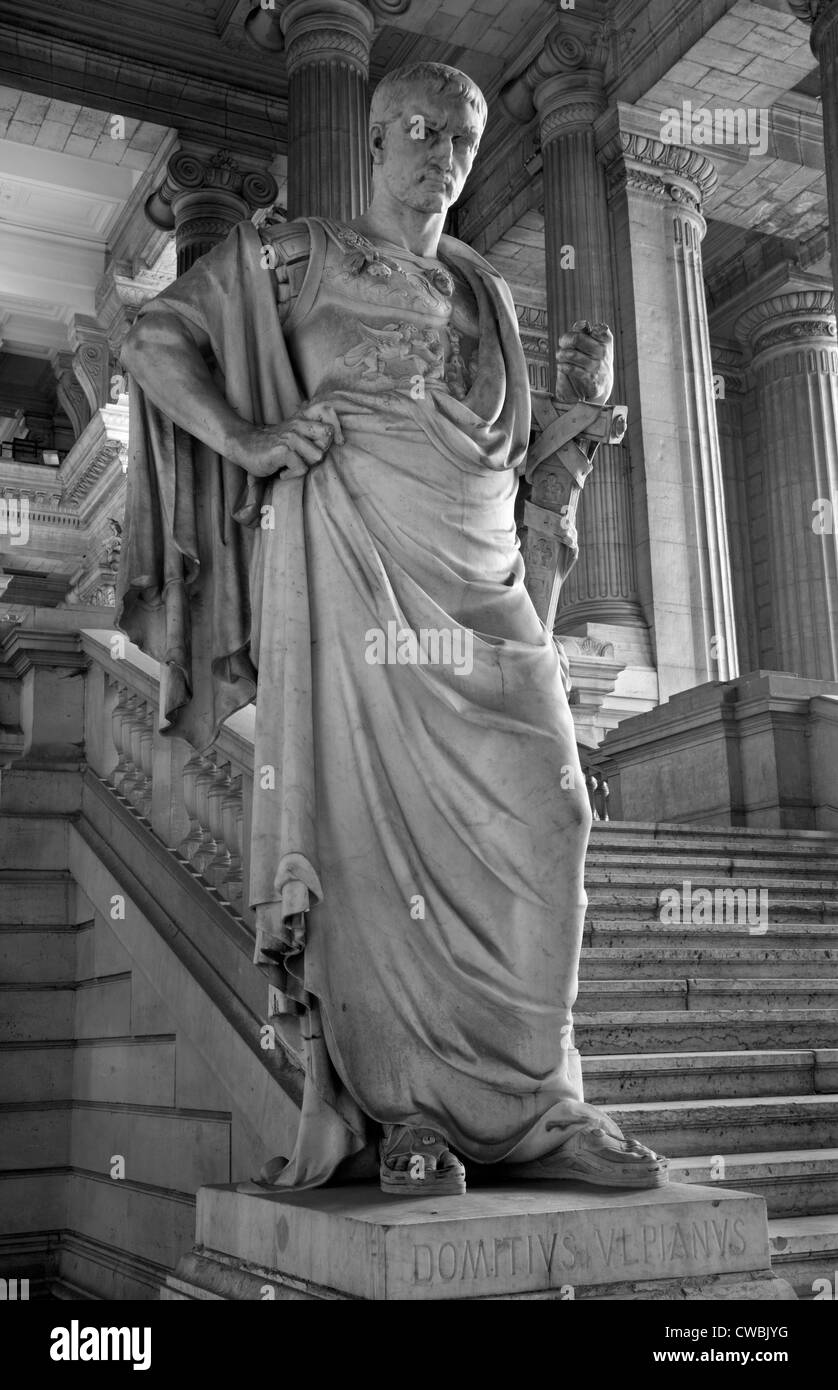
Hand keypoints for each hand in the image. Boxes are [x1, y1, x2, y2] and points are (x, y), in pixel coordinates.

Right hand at [226, 402, 343, 477]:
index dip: (337, 433)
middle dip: (320, 453)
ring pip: (317, 457)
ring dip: (305, 466)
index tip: (337, 443)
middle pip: (328, 440)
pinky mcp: (283, 450)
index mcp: (303, 420)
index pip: (330, 420)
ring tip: (291, 465)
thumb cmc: (270, 444)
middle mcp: (299, 425)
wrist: (243, 445)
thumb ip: (309, 432)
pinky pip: (301, 468)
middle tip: (304, 458)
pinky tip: (281, 471)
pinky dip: (290, 474)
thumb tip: (335, 435)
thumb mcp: (291, 433)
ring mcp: (291, 437)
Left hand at [553, 320, 613, 406]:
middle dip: (565, 340)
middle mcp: (603, 352)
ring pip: (572, 354)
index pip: (595, 328)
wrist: (601, 385)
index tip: (573, 336)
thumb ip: (586, 332)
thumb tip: (580, 324)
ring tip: (559, 356)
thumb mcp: (594, 343)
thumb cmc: (594, 360)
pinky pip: (571, 369)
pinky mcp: (590, 380)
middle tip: (561, 344)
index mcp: (606, 340)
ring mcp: (597, 366)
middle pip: (577, 338)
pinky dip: (563, 366)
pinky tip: (561, 366)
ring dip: (561, 354)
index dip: (579, 330)